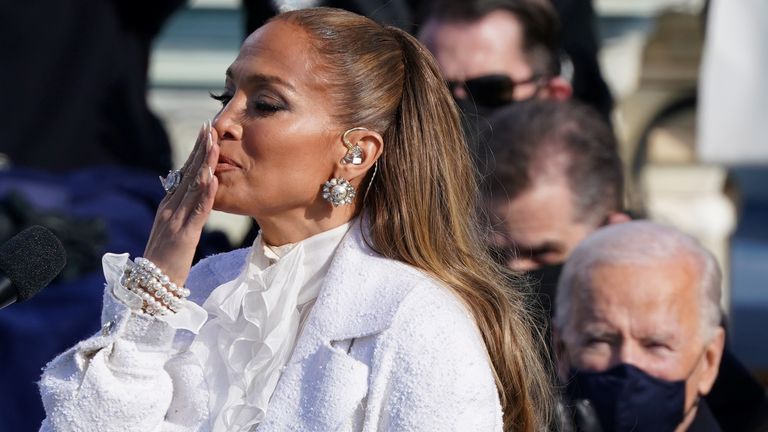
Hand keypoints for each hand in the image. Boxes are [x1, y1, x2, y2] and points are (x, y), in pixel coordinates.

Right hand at [143, 121, 219, 286]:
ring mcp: (176, 220)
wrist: (151, 286)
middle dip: (200, 149)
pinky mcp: (184, 235)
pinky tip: (214, 180)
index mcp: (168, 206)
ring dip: (205, 165)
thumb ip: (180, 212)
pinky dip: (205, 195)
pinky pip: (197, 212)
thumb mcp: (173, 230)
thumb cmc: (165, 260)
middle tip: (210, 126)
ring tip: (214, 144)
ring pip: (193, 187)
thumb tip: (192, 194)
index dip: (195, 152)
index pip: (184, 173)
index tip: (205, 133)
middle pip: (188, 173)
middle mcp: (170, 208)